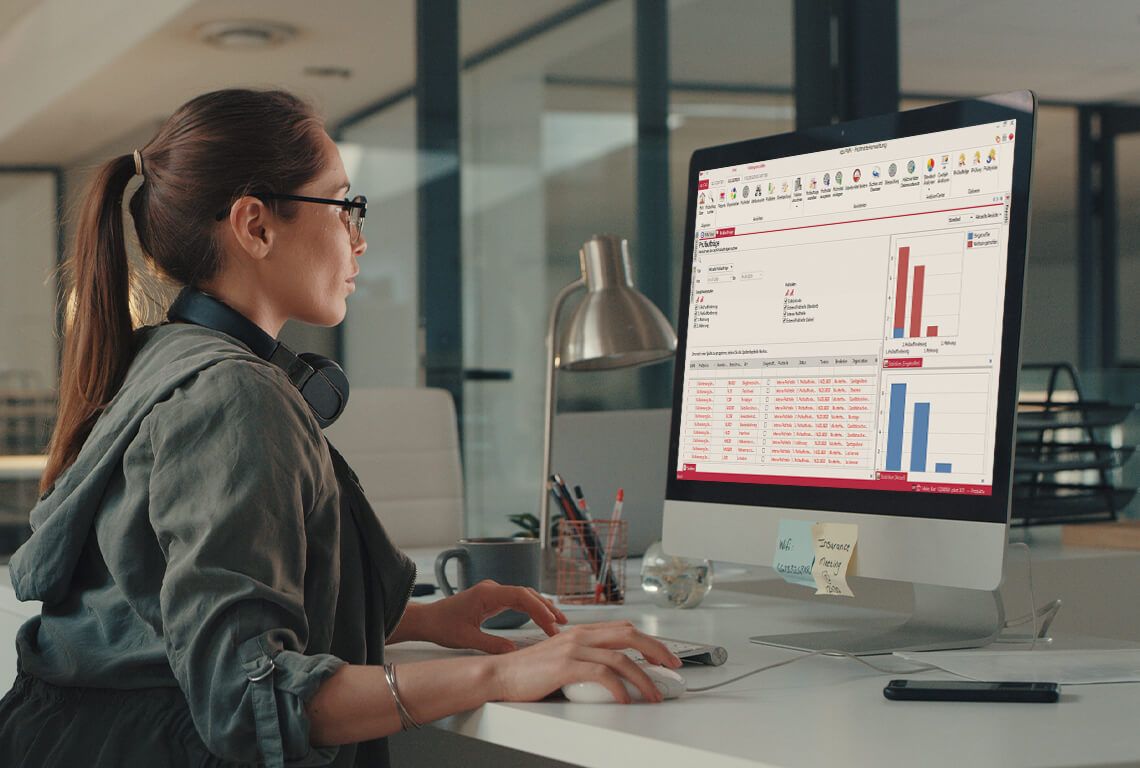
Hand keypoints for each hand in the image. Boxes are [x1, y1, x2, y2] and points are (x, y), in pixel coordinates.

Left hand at [419, 580, 567, 653]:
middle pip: (527, 594)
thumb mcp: (467, 639)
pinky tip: (541, 619)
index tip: (551, 624)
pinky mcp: (493, 599)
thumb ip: (492, 645)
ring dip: (541, 608)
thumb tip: (515, 651)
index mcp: (487, 593)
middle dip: (546, 608)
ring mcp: (493, 593)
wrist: (427, 619)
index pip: (521, 596)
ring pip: (524, 596)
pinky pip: (517, 601)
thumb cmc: (442, 626)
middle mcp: (492, 589)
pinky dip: (531, 609)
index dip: (539, 609)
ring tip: (558, 622)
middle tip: (561, 626)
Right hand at [488, 621, 683, 703]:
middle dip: (656, 651)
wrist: (500, 674)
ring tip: (654, 694)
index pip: (624, 629)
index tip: (665, 656)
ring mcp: (573, 649)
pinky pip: (602, 674)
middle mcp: (579, 635)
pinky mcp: (565, 665)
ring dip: (643, 678)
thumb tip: (613, 674)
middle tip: (673, 668)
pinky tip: (626, 699)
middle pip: (630, 635)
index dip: (649, 641)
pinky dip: (619, 687)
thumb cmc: (529, 672)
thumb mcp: (562, 658)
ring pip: (621, 658)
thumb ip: (585, 659)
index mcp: (581, 632)